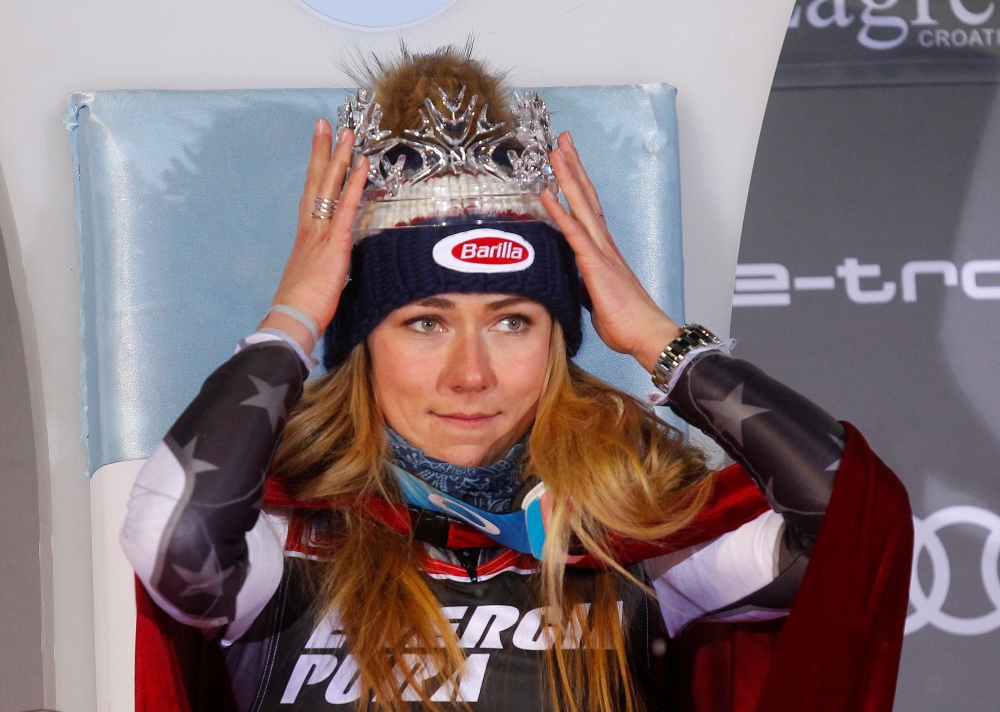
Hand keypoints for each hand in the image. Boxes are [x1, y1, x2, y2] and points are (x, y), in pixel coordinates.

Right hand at [259, 121, 368, 351]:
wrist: (292, 320)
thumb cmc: (302, 307)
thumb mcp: (315, 280)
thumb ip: (325, 266)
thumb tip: (333, 267)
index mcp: (306, 237)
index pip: (311, 195)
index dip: (316, 170)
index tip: (319, 147)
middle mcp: (310, 229)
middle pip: (316, 181)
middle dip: (323, 151)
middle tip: (327, 123)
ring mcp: (321, 234)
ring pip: (330, 187)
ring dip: (340, 158)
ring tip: (348, 132)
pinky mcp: (334, 244)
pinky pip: (347, 208)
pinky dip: (355, 184)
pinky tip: (363, 164)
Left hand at [540, 132, 680, 372]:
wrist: (646, 335)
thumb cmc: (625, 322)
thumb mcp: (595, 297)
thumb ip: (584, 281)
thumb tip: (573, 278)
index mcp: (604, 251)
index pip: (588, 209)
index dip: (577, 183)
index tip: (567, 161)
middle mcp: (604, 244)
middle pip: (587, 196)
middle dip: (574, 166)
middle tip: (562, 139)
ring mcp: (601, 252)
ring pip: (581, 206)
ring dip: (567, 177)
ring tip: (555, 152)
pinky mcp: (595, 265)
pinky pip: (574, 233)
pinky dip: (559, 212)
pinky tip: (546, 194)